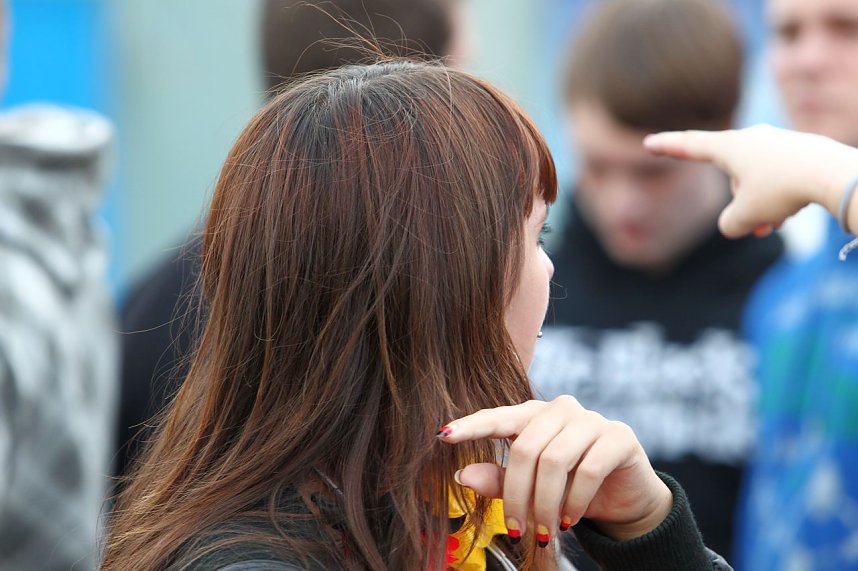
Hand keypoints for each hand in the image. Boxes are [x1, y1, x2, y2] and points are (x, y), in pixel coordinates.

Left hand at [437, 396, 671, 545]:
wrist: (624, 498)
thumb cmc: (569, 487)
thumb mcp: (530, 487)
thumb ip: (498, 479)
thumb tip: (461, 475)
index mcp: (534, 414)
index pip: (498, 416)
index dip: (471, 426)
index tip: (443, 436)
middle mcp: (561, 409)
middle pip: (525, 448)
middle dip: (516, 495)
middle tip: (515, 529)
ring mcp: (592, 419)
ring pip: (554, 460)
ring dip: (544, 503)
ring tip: (543, 531)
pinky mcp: (619, 436)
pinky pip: (588, 469)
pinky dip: (573, 501)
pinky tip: (567, 520)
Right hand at [644, 125, 857, 237]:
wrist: (833, 174)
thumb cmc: (782, 190)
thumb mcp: (745, 216)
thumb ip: (729, 224)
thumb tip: (735, 223)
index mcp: (729, 147)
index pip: (689, 146)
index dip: (667, 148)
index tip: (648, 143)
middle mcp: (752, 138)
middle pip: (733, 179)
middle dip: (742, 206)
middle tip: (758, 229)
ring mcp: (777, 142)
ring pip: (757, 182)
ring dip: (761, 207)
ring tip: (776, 224)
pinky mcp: (799, 151)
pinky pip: (778, 179)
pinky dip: (779, 199)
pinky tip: (794, 211)